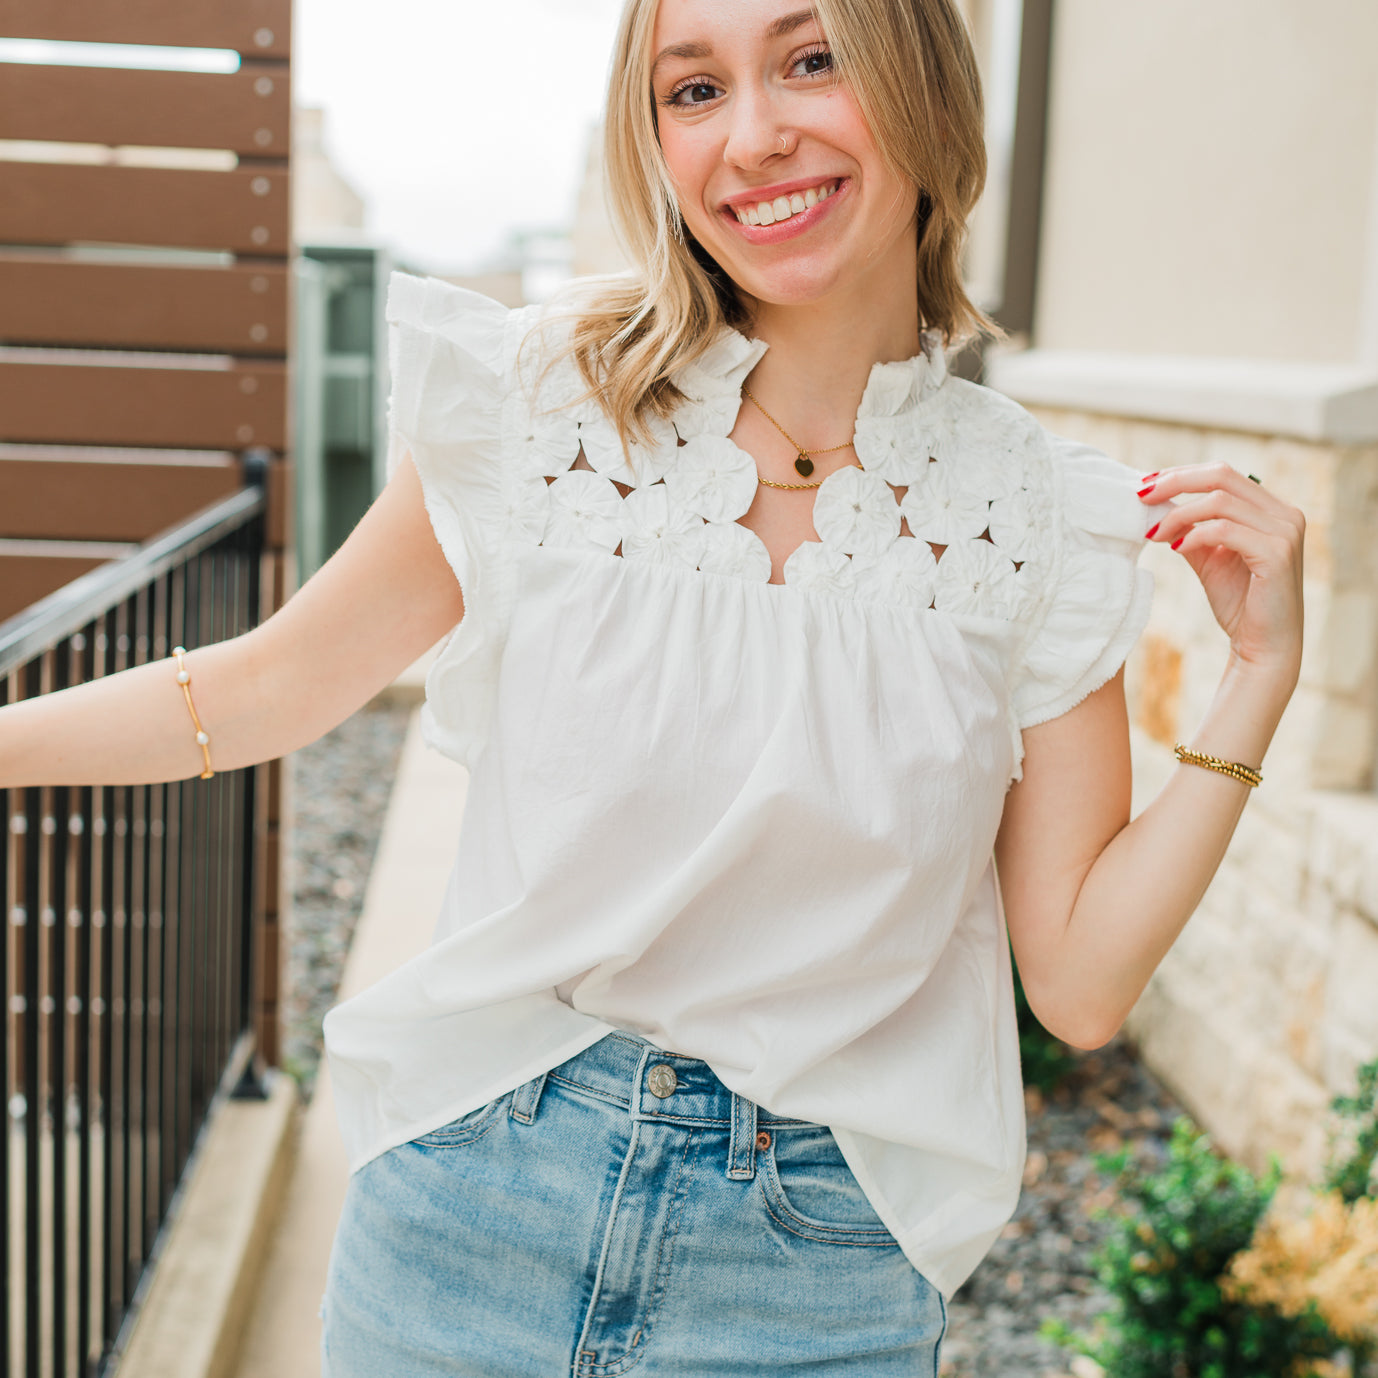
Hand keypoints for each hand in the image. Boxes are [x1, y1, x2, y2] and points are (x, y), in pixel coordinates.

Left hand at [1137, 463, 1303, 683]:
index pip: (1223, 474)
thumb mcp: (1210, 559)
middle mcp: (1285, 514)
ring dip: (1178, 514)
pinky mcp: (1277, 553)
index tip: (1145, 486)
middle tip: (1141, 496)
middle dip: (1175, 481)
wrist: (1263, 646)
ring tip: (1154, 534)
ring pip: (1220, 501)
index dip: (1181, 474)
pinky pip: (1224, 530)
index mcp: (1272, 510)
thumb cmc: (1239, 603)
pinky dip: (1194, 535)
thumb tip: (1159, 507)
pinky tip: (1176, 548)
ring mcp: (1285, 531)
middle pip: (1222, 475)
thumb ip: (1192, 530)